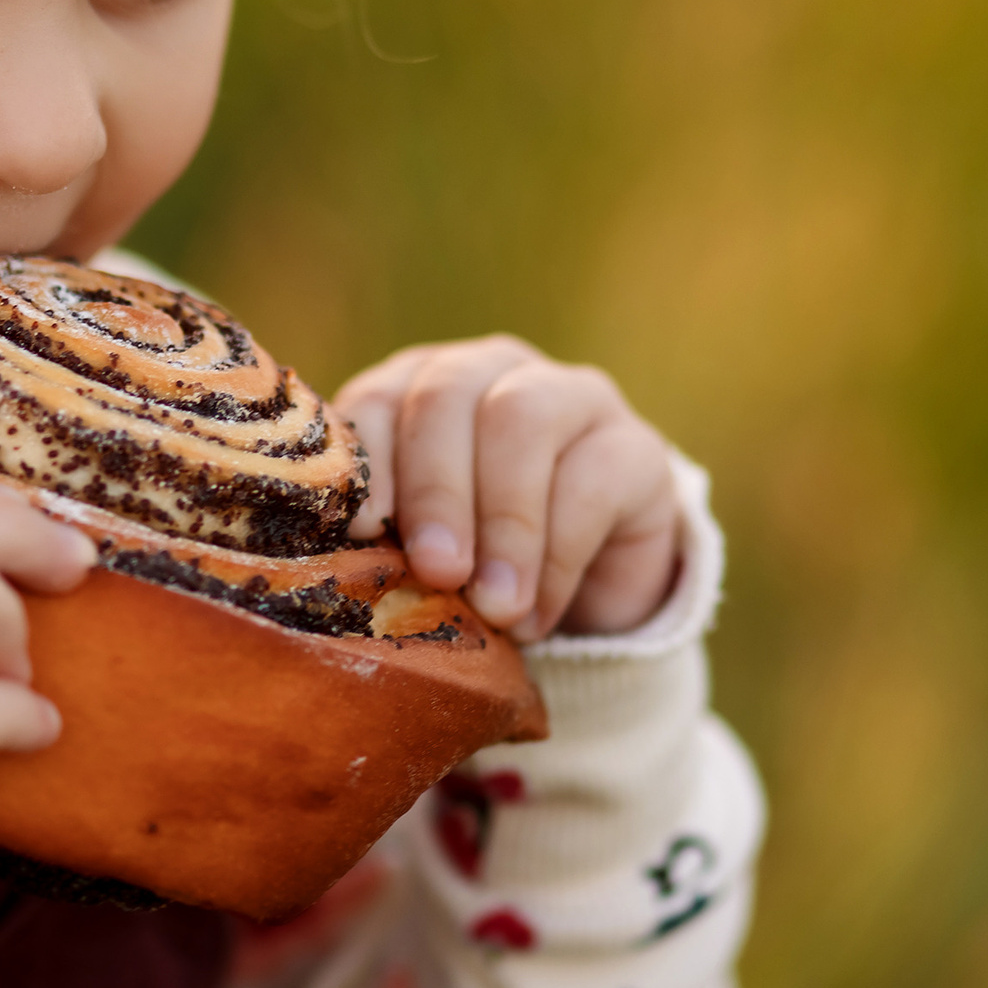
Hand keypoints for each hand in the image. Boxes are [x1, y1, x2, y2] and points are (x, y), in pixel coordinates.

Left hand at [335, 335, 679, 641]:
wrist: (584, 596)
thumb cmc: (473, 567)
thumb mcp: (420, 551)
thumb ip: (387, 538)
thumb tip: (351, 569)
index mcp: (419, 388)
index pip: (382, 396)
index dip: (370, 459)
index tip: (365, 532)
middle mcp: (490, 371)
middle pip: (449, 396)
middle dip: (436, 490)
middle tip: (438, 573)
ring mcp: (570, 396)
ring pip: (524, 418)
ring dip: (504, 520)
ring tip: (495, 605)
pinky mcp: (636, 446)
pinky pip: (594, 479)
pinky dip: (558, 558)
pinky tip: (538, 616)